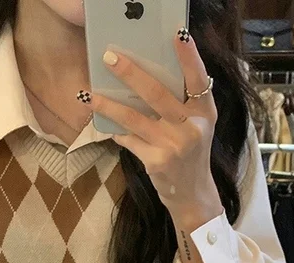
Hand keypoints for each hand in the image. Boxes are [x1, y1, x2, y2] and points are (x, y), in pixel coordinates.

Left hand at [89, 28, 222, 227]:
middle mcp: (192, 128)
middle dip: (131, 73)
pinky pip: (129, 140)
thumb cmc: (190, 157)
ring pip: (135, 117)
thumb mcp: (196, 129)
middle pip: (158, 93)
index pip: (199, 80)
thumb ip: (182, 108)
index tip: (178, 35)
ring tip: (89, 95)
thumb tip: (144, 83)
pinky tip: (102, 124)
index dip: (189, 58)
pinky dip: (115, 132)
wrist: (192, 195)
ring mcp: (174, 146)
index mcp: (204, 114)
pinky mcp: (156, 162)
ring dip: (108, 105)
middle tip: (110, 58)